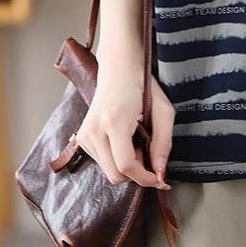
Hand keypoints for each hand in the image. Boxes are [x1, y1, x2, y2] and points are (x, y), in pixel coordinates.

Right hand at [75, 53, 174, 188]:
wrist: (118, 67)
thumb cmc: (143, 85)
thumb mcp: (163, 110)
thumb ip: (163, 143)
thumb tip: (161, 174)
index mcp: (114, 121)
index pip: (126, 165)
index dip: (145, 178)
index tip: (160, 179)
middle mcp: (94, 130)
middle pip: (115, 175)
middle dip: (136, 173)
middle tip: (149, 151)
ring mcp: (85, 134)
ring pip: (108, 172)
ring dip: (126, 166)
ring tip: (136, 140)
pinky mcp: (82, 137)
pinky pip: (102, 162)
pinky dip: (116, 159)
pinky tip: (124, 140)